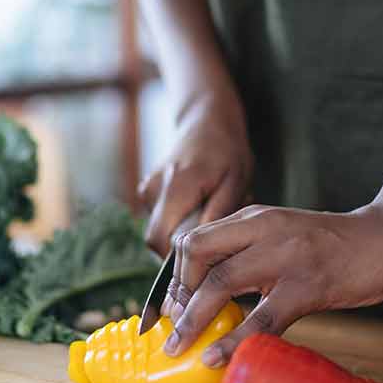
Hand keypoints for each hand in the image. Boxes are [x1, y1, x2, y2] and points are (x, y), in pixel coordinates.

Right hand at [138, 94, 253, 256]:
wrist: (206, 121)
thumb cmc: (227, 152)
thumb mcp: (236, 182)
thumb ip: (218, 214)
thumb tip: (204, 248)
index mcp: (176, 186)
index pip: (161, 241)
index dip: (180, 259)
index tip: (206, 261)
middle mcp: (153, 188)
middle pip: (156, 240)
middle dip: (182, 250)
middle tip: (212, 242)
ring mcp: (147, 189)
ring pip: (159, 231)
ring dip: (181, 234)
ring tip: (208, 216)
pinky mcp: (147, 191)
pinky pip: (160, 219)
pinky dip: (178, 221)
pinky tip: (198, 207)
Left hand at [161, 202, 382, 366]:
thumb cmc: (334, 245)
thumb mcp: (283, 236)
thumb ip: (250, 253)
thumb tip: (211, 295)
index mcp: (254, 218)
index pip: (194, 239)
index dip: (175, 276)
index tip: (172, 307)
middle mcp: (263, 228)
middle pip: (195, 254)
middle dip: (177, 296)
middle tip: (175, 330)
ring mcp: (285, 255)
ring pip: (220, 283)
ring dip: (192, 320)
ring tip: (179, 348)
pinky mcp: (308, 285)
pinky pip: (261, 317)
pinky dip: (234, 341)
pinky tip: (218, 358)